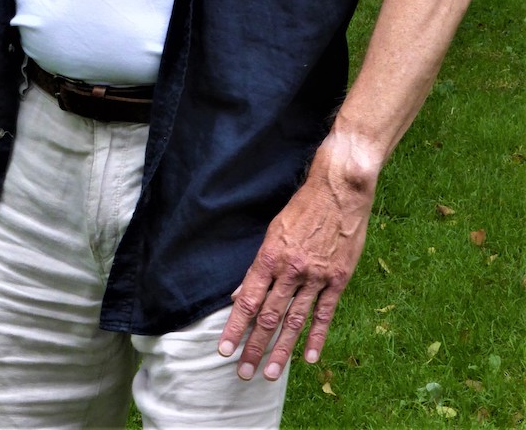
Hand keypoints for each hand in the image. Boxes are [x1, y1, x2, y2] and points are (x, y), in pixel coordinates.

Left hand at [217, 156, 374, 379]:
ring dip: (281, 350)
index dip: (236, 326)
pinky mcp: (338, 279)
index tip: (224, 349)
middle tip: (243, 371)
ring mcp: (316, 276)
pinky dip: (315, 337)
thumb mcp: (274, 231)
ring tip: (269, 373)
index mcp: (270, 255)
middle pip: (269, 315)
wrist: (339, 190)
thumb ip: (258, 266)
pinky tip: (307, 358)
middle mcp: (291, 269)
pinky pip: (324, 314)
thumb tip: (240, 293)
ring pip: (295, 320)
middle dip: (254, 345)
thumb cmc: (303, 207)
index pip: (248, 299)